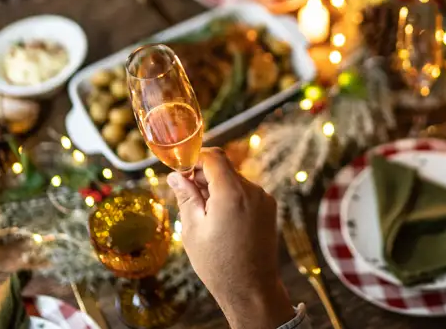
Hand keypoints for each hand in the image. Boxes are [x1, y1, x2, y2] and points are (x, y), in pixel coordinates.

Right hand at [167, 148, 295, 328]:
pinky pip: (246, 191)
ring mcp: (264, 198)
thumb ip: (186, 196)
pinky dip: (232, 196)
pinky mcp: (269, 207)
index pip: (213, 156)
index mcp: (232, 192)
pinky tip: (222, 218)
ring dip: (218, 187)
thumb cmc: (218, 264)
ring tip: (205, 213)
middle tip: (188, 194)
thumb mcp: (193, 229)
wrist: (252, 289)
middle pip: (224, 167)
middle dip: (204, 175)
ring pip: (234, 179)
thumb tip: (175, 176)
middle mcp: (252, 190)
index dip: (195, 158)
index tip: (182, 169)